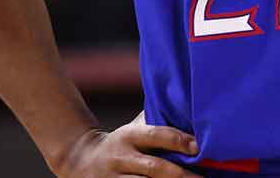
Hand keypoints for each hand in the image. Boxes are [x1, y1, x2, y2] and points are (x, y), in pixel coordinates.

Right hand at [51, 111, 198, 177]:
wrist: (80, 160)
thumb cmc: (122, 143)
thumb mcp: (133, 129)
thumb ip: (157, 120)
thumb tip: (191, 108)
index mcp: (129, 136)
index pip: (156, 135)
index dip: (178, 141)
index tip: (199, 147)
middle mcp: (122, 157)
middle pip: (154, 168)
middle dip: (181, 175)